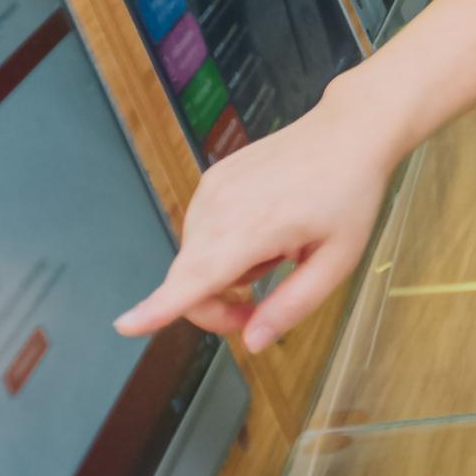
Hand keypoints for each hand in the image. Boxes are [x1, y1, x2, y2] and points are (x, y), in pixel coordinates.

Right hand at [111, 83, 408, 351]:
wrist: (347, 133)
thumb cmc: (348, 194)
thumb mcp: (338, 261)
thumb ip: (292, 306)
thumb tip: (253, 342)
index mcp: (257, 227)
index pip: (198, 277)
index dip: (160, 307)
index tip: (126, 325)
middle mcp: (223, 206)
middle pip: (188, 281)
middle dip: (215, 307)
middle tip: (256, 310)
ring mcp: (213, 189)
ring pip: (194, 259)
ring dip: (222, 273)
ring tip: (274, 252)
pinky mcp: (212, 179)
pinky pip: (202, 231)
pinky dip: (223, 244)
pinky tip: (263, 227)